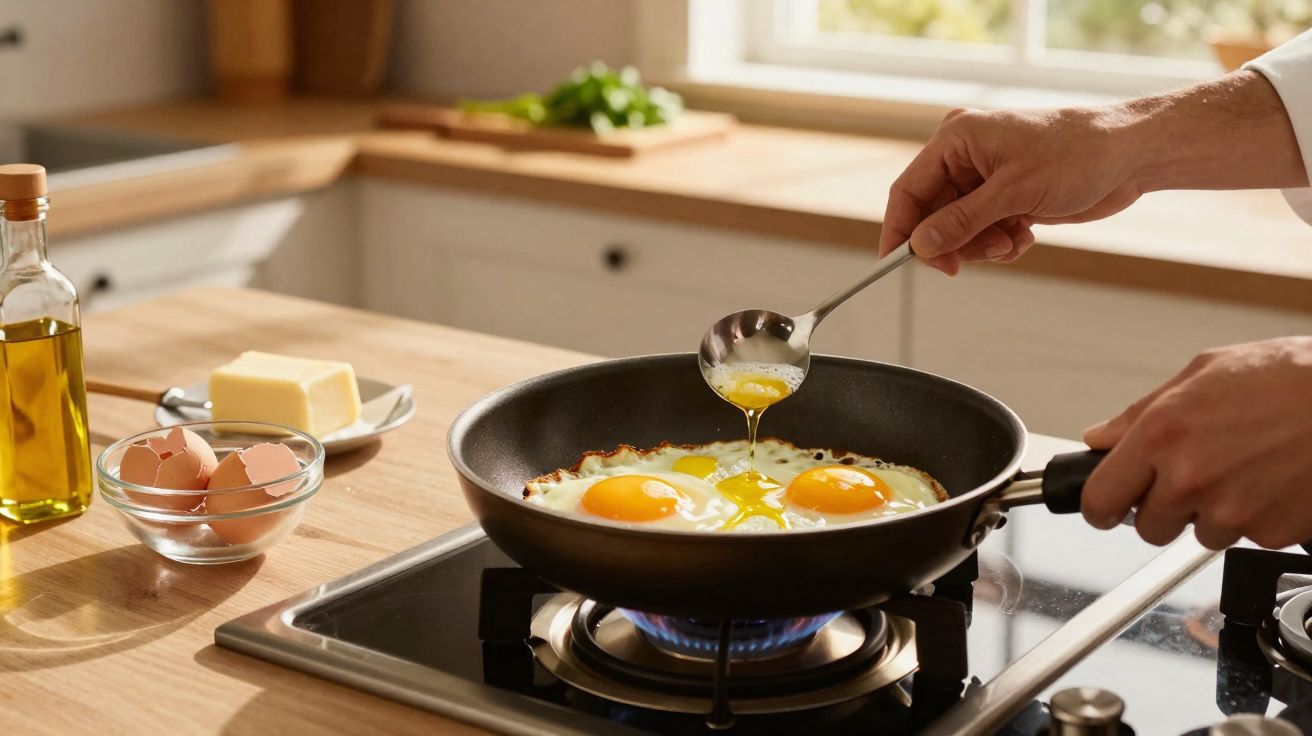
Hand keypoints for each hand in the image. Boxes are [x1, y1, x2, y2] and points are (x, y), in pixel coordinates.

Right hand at [879, 106, 1141, 274]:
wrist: (1130, 155)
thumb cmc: (1078, 154)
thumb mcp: (1013, 193)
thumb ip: (961, 221)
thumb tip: (920, 246)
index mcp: (957, 139)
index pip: (908, 189)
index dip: (899, 229)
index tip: (893, 263)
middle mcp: (966, 157)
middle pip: (931, 214)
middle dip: (950, 242)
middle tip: (963, 265)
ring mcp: (987, 177)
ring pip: (957, 228)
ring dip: (980, 245)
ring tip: (1011, 241)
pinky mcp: (1007, 196)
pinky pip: (983, 231)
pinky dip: (999, 242)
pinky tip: (1024, 235)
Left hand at [1080, 337, 1311, 550]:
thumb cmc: (1285, 377)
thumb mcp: (1201, 375)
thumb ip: (1138, 415)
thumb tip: (1100, 439)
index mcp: (1161, 435)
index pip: (1100, 500)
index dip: (1099, 507)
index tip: (1106, 506)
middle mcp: (1190, 477)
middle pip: (1147, 528)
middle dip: (1162, 508)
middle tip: (1191, 477)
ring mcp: (1232, 510)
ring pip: (1198, 535)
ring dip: (1212, 512)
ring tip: (1242, 469)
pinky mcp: (1270, 531)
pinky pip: (1246, 536)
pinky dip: (1255, 516)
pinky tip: (1270, 480)